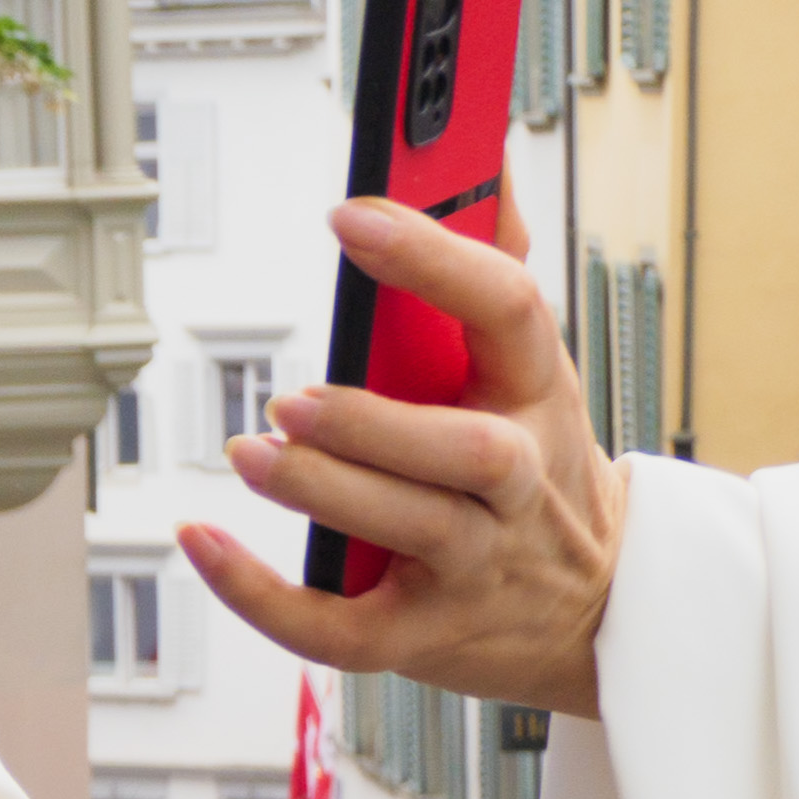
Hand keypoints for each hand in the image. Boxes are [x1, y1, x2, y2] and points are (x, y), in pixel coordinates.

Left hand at [180, 191, 628, 719]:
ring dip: (323, 490)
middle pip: (471, 452)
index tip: (350, 215)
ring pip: (412, 529)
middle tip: (292, 397)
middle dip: (378, 423)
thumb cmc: (540, 471)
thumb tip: (480, 163)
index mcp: (539, 395)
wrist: (595, 610)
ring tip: (250, 454)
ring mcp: (476, 566)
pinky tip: (204, 541)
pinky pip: (342, 626)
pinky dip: (262, 592)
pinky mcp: (423, 635)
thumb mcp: (536, 371)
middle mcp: (519, 483)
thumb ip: (497, 267)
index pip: (509, 310)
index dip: (434, 259)